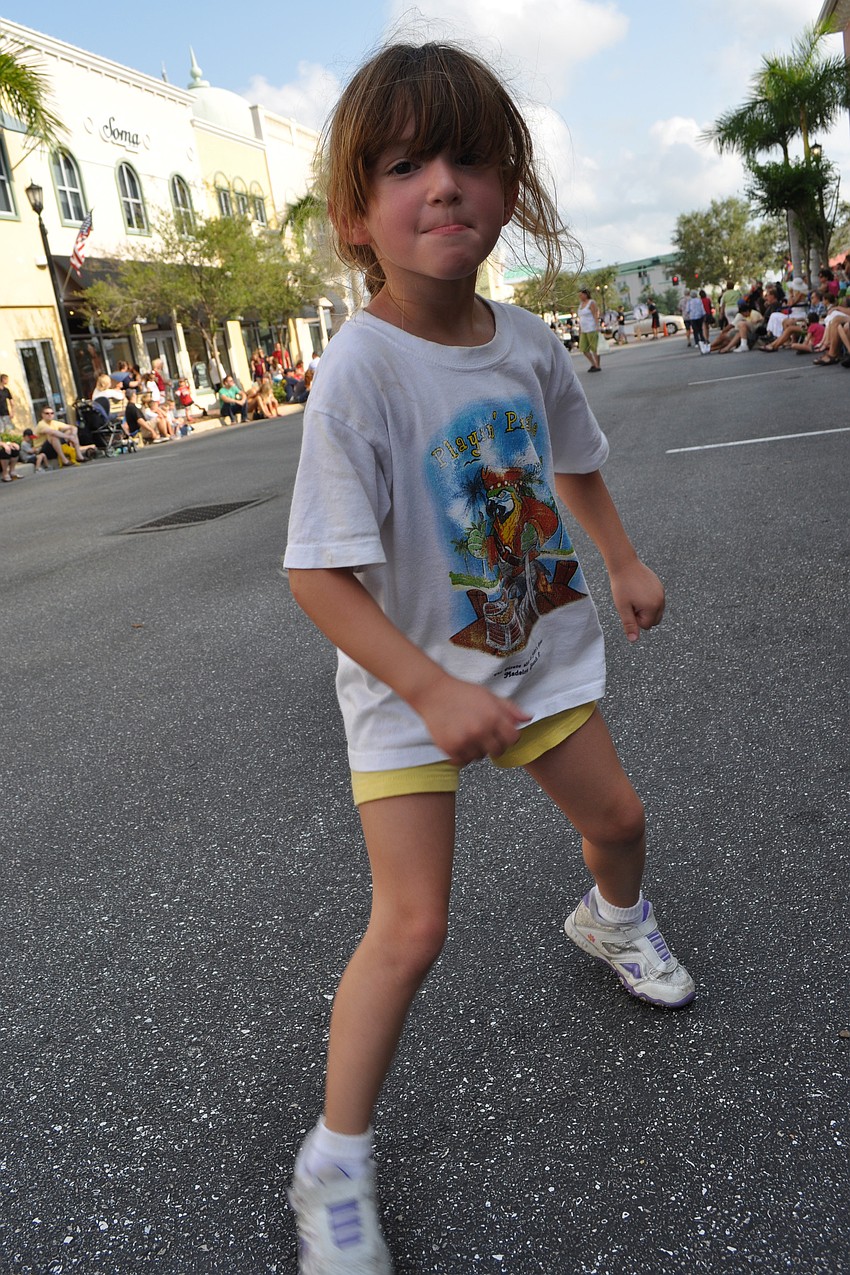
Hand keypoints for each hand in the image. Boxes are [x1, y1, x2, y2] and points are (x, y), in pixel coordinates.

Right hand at [412, 675, 530, 766]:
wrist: (433, 693)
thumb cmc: (463, 693)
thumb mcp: (489, 696)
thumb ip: (510, 709)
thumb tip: (529, 718)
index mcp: (493, 716)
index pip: (513, 739)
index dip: (509, 737)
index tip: (501, 733)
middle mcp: (480, 730)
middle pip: (498, 751)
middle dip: (494, 744)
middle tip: (483, 734)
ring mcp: (465, 740)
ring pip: (480, 757)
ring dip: (476, 749)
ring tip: (467, 734)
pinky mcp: (450, 748)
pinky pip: (463, 762)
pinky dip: (462, 755)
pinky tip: (458, 741)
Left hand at [609, 559, 664, 641]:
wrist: (624, 564)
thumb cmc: (621, 586)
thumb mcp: (623, 607)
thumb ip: (630, 624)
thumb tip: (634, 640)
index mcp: (653, 607)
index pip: (646, 625)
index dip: (635, 619)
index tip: (629, 606)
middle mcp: (661, 600)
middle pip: (654, 621)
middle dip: (643, 616)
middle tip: (632, 603)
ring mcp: (662, 592)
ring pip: (656, 611)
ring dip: (645, 609)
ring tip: (634, 597)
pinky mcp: (660, 586)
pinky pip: (656, 601)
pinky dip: (648, 600)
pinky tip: (638, 591)